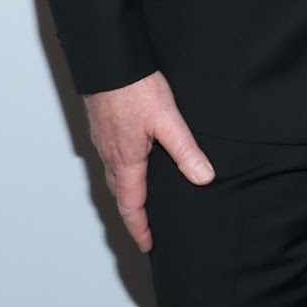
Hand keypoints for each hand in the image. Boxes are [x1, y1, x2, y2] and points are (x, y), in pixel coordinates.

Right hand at [83, 70, 213, 252]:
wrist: (108, 62)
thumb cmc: (134, 89)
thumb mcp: (168, 120)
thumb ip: (185, 150)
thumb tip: (204, 178)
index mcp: (126, 160)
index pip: (132, 205)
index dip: (140, 228)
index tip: (148, 245)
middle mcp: (110, 155)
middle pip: (120, 194)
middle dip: (132, 214)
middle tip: (145, 228)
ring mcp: (104, 140)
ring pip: (114, 175)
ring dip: (126, 192)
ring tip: (140, 199)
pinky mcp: (103, 125)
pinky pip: (111, 157)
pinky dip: (121, 170)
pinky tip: (133, 160)